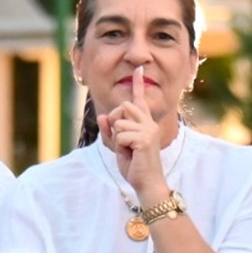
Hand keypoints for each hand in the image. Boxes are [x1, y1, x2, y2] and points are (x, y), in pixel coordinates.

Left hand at [98, 65, 167, 201]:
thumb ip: (109, 131)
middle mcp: (148, 123)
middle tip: (122, 142)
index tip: (139, 69)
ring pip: (118, 123)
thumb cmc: (134, 166)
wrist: (147, 183)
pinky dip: (119, 147)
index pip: (139, 100)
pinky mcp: (145, 138)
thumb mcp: (117, 147)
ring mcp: (148, 129)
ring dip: (116, 139)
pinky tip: (130, 155)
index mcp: (144, 123)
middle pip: (123, 106)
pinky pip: (119, 135)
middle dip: (115, 123)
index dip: (138, 84)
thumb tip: (103, 116)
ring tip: (127, 151)